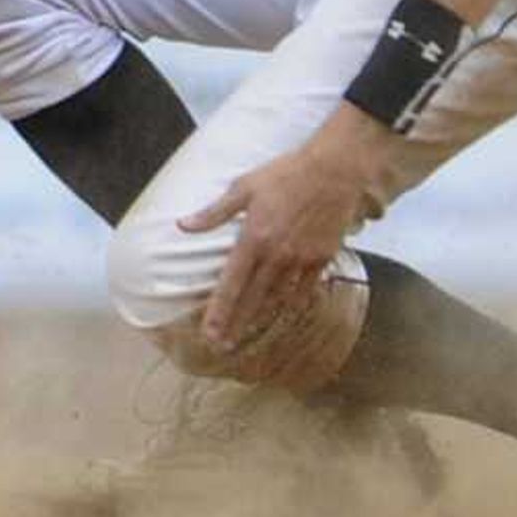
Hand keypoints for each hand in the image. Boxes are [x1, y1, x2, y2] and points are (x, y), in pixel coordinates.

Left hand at [179, 114, 388, 354]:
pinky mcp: (321, 258)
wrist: (334, 170)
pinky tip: (284, 310)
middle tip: (221, 346)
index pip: (231, 284)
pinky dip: (293, 302)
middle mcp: (276, 255)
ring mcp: (301, 259)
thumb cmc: (286, 174)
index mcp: (254, 237)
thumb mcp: (244, 187)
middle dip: (236, 324)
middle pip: (252, 298)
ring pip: (277, 298)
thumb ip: (214, 212)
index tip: (208, 333)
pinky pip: (305, 289)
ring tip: (247, 333)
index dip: (219, 311)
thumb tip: (183, 225)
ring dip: (261, 317)